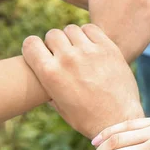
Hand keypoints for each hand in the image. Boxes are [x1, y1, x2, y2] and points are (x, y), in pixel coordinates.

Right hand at [22, 24, 142, 138]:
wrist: (118, 120)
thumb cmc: (87, 119)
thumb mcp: (60, 106)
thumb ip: (49, 87)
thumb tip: (43, 76)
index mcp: (50, 73)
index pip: (30, 43)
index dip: (34, 48)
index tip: (42, 54)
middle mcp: (67, 59)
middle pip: (52, 35)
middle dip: (55, 44)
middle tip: (65, 55)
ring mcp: (89, 52)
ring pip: (71, 30)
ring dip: (73, 38)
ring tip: (79, 51)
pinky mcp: (108, 49)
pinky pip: (92, 29)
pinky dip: (89, 34)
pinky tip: (92, 46)